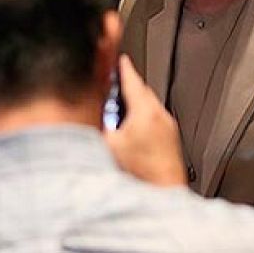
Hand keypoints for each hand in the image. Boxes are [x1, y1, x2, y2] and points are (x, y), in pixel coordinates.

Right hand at [104, 56, 187, 186]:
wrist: (164, 194)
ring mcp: (169, 130)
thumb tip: (82, 117)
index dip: (122, 68)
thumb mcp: (106, 147)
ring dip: (135, 105)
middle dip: (127, 87)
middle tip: (113, 85)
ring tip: (119, 113)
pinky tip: (132, 136)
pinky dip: (143, 120)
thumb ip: (94, 127)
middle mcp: (161, 117)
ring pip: (150, 107)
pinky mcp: (172, 143)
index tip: (118, 59)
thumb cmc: (140, 174)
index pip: (132, 80)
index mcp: (145, 111)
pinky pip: (156, 121)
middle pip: (142, 92)